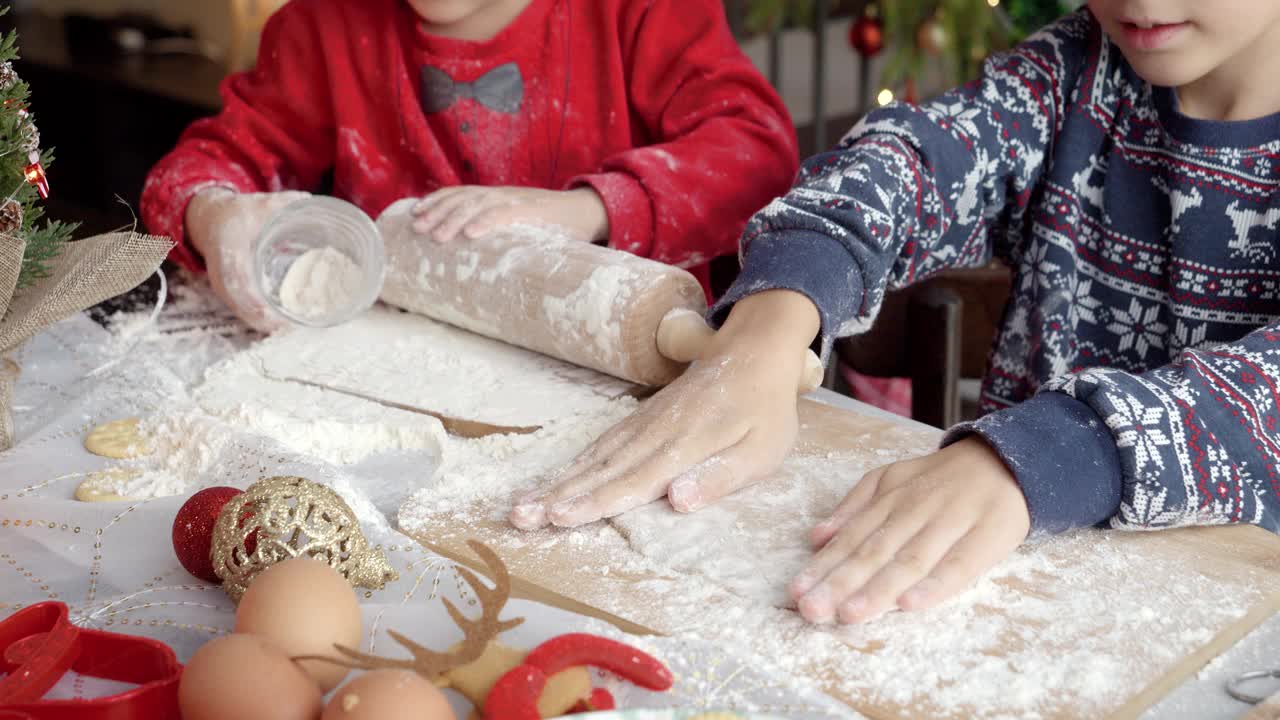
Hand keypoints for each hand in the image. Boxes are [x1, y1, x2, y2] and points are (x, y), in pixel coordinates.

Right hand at [185, 188, 310, 332]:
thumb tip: (311, 202)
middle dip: (262, 318)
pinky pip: (242, 309)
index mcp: (226, 245)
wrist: (210, 221)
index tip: (271, 311)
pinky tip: (281, 327)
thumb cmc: (239, 213)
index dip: (252, 297)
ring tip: (290, 330)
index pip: (235, 276)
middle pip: (238, 302)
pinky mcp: (228, 292)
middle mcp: (221, 270)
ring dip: (263, 323)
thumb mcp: (258, 204)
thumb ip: (282, 204)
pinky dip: (260, 320)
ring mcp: (222, 284)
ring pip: (240, 310)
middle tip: (290, 327)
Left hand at [410, 186, 608, 243]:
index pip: (460, 193)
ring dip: (454, 220)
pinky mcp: (532, 212)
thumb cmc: (553, 223)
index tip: (415, 212)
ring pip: (477, 205)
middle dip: (437, 212)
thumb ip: (500, 230)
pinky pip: (504, 214)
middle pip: (462, 198)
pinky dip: (486, 222)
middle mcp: (502, 194)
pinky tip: (470, 233)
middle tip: (417, 228)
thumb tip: (476, 252)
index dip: (437, 200)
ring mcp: (516, 201)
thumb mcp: (521, 223)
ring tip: (437, 236)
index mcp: (498, 196)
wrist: (586, 212)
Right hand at [509, 290, 820, 529]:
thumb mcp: (761, 451)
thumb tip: (677, 502)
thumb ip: (719, 477)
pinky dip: (574, 464)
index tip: (558, 517)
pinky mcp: (641, 419)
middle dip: (558, 496)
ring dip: (557, 483)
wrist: (753, 351)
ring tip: (521, 506)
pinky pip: (602, 444)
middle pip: (601, 470)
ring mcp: (644, 423)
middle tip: (517, 517)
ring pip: (594, 457)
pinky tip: (556, 481)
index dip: (595, 501)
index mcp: (685, 444)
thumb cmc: (764, 411)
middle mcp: (655, 433)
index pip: (633, 480)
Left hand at [789, 436, 1029, 624]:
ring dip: (879, 589)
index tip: (797, 591)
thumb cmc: (941, 480)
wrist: (1006, 460)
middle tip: (812, 610)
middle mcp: (915, 509)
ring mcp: (951, 522)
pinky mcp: (986, 537)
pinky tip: (911, 604)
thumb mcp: (892, 478)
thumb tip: (816, 537)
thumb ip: (854, 507)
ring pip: (910, 560)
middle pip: (874, 551)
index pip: (852, 537)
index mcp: (890, 498)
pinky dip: (935, 585)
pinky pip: (959, 565)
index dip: (824, 566)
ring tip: (851, 614)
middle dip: (841, 583)